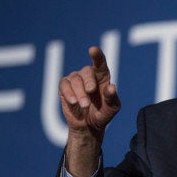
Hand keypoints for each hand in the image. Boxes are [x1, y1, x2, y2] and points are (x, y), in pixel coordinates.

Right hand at [58, 46, 120, 176]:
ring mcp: (76, 79)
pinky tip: (73, 102)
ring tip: (84, 105)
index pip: (100, 63)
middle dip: (88, 82)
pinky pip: (64, 84)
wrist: (89, 126)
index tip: (93, 49)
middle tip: (91, 91)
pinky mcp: (64, 86)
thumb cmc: (103, 114)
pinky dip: (68, 93)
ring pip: (75, 80)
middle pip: (87, 72)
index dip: (97, 55)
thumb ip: (112, 98)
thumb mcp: (112, 109)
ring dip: (80, 93)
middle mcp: (89, 75)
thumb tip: (112, 87)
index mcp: (103, 76)